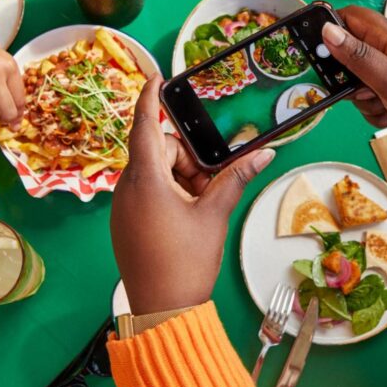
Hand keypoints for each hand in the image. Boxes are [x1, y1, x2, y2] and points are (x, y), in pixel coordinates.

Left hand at [111, 76, 275, 314]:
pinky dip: (169, 193)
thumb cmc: (185, 263)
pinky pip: (146, 192)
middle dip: (186, 159)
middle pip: (157, 150)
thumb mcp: (215, 214)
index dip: (150, 98)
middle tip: (210, 184)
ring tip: (201, 206)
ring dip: (180, 178)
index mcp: (145, 180)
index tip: (157, 77)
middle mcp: (127, 188)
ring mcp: (123, 207)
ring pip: (154, 172)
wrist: (163, 310)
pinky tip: (188, 216)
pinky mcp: (125, 222)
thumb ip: (236, 178)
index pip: (144, 125)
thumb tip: (262, 154)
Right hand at [321, 6, 386, 162]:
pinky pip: (373, 97)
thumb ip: (359, 56)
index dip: (330, 29)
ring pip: (359, 80)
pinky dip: (377, 109)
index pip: (350, 17)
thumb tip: (327, 31)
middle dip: (347, 77)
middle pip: (350, 53)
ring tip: (383, 106)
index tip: (317, 52)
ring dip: (363, 99)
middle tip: (362, 92)